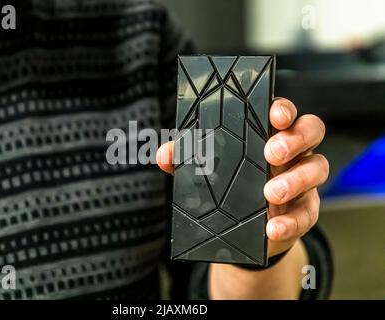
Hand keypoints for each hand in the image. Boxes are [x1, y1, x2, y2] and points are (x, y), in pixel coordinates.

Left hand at [156, 97, 328, 256]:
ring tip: (271, 193)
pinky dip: (290, 221)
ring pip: (318, 167)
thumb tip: (164, 154)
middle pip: (311, 130)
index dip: (283, 109)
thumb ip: (187, 159)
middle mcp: (291, 153)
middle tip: (271, 152)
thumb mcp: (207, 171)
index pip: (282, 113)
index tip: (274, 115)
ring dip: (296, 178)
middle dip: (295, 138)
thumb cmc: (229, 189)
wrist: (243, 231)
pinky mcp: (305, 210)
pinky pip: (307, 213)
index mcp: (266, 135)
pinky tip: (272, 228)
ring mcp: (302, 180)